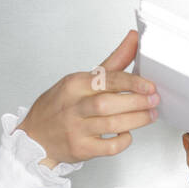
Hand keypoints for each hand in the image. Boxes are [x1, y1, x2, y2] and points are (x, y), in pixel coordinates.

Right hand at [17, 29, 159, 166]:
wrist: (34, 137)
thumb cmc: (59, 107)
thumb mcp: (81, 80)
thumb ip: (112, 63)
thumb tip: (134, 39)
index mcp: (74, 84)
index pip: (106, 79)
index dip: (132, 82)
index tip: (149, 86)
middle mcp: (74, 106)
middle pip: (109, 103)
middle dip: (137, 102)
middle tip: (154, 100)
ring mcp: (76, 129)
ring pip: (111, 124)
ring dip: (136, 119)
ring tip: (150, 115)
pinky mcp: (81, 148)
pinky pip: (108, 147)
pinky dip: (123, 140)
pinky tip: (128, 133)